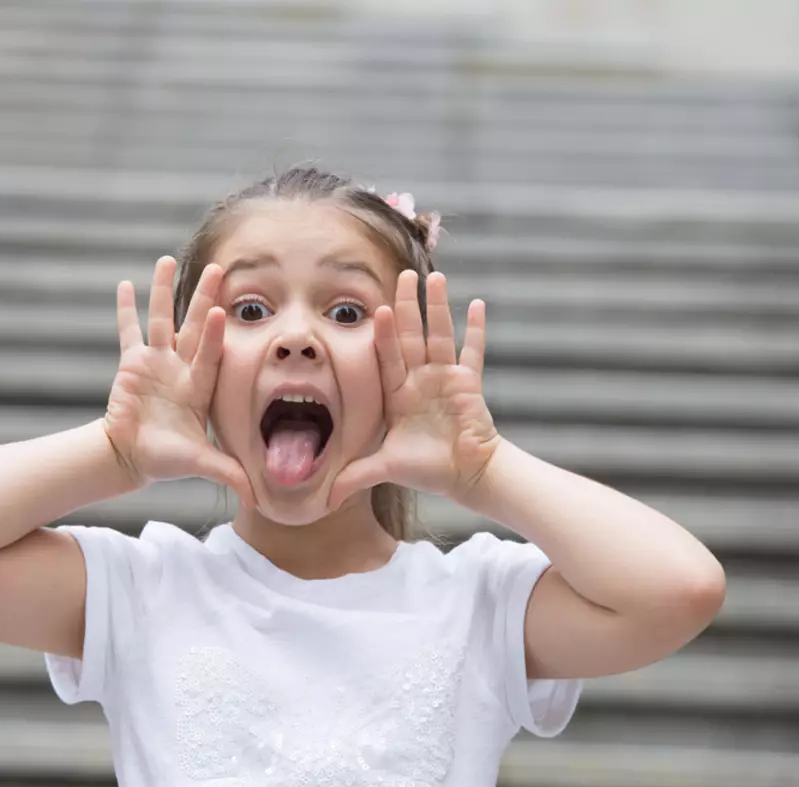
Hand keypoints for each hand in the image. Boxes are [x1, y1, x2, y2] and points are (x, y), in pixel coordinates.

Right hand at [103, 256, 254, 506]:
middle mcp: (181, 367)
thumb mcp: (201, 464)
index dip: (214, 333)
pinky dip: (125, 309)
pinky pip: (128, 331)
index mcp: (200, 386)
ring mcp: (155, 362)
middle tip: (220, 266)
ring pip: (160, 319)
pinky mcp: (131, 364)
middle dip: (205, 297)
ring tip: (167, 260)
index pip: (210, 353)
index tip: (224, 309)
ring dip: (163, 291)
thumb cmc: (167, 459)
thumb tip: (258, 499)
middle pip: (193, 325)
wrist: (132, 458)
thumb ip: (228, 474)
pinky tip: (124, 283)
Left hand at [328, 270, 500, 510]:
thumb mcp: (384, 468)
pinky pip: (473, 352)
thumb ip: (354, 477)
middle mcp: (420, 380)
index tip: (379, 309)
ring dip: (439, 307)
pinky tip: (476, 304)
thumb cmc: (427, 470)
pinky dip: (475, 330)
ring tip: (437, 277)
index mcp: (397, 394)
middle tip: (404, 273)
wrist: (466, 476)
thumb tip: (322, 500)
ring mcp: (446, 378)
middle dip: (408, 305)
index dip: (384, 334)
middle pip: (412, 335)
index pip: (388, 356)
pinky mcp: (469, 384)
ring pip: (441, 335)